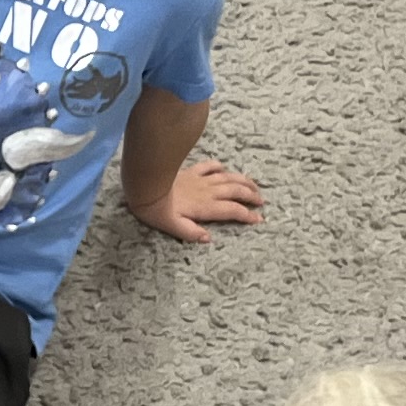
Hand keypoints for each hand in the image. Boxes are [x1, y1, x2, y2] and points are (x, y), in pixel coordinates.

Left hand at [135, 157, 266, 243]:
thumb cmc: (156, 210)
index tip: (259, 219)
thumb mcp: (173, 228)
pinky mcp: (191, 171)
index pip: (232, 210)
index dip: (247, 215)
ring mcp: (200, 179)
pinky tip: (224, 169)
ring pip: (228, 178)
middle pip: (236, 191)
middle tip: (261, 202)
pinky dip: (220, 167)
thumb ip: (192, 233)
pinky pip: (210, 166)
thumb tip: (208, 239)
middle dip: (251, 196)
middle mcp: (207, 192)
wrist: (144, 186)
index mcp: (205, 207)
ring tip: (254, 186)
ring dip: (243, 181)